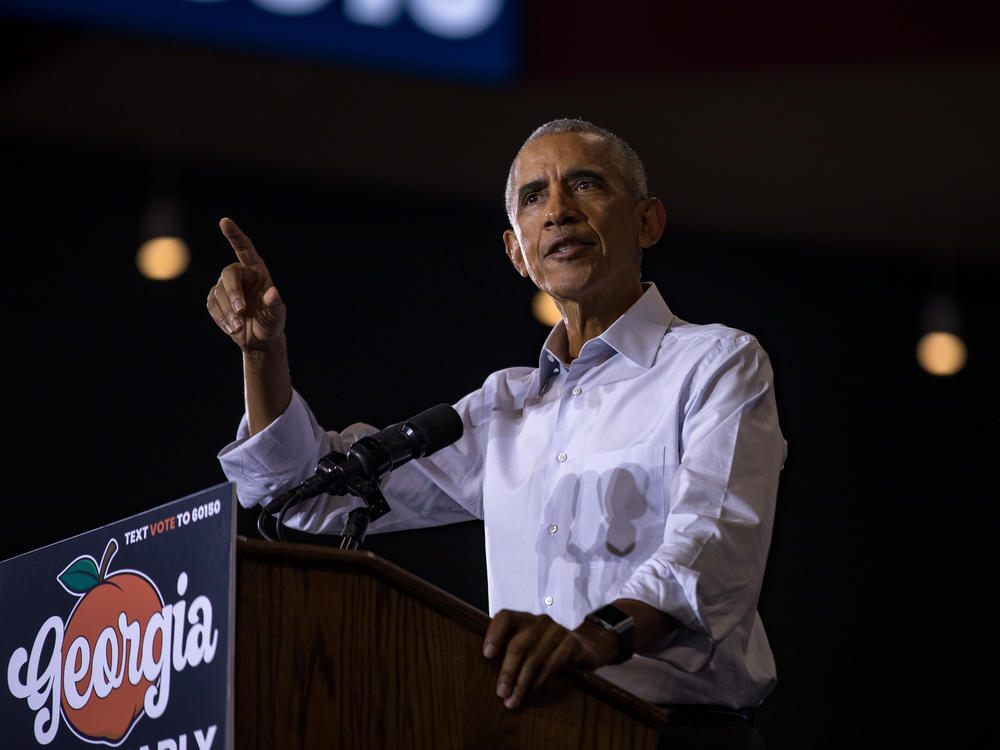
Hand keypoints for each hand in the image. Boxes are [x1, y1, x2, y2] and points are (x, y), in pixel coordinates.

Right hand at [206, 218, 285, 351]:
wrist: (259, 339)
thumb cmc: (271, 322)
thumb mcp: (277, 316)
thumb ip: (275, 304)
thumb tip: (273, 292)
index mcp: (257, 271)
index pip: (245, 249)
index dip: (235, 235)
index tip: (225, 221)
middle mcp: (241, 275)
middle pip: (228, 274)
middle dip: (233, 293)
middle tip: (241, 311)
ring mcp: (226, 287)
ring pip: (219, 293)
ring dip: (228, 312)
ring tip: (239, 327)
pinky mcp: (216, 300)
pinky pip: (213, 305)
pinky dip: (221, 318)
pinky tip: (232, 329)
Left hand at [482, 610, 618, 709]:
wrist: (585, 647)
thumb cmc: (548, 649)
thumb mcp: (529, 645)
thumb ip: (511, 651)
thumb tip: (482, 672)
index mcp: (524, 619)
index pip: (505, 616)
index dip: (494, 633)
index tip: (487, 655)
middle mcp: (540, 621)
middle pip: (518, 644)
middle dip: (507, 671)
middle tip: (500, 693)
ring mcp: (557, 630)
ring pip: (534, 658)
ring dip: (522, 683)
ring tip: (513, 701)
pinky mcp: (572, 643)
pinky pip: (552, 664)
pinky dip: (539, 682)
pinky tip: (532, 694)